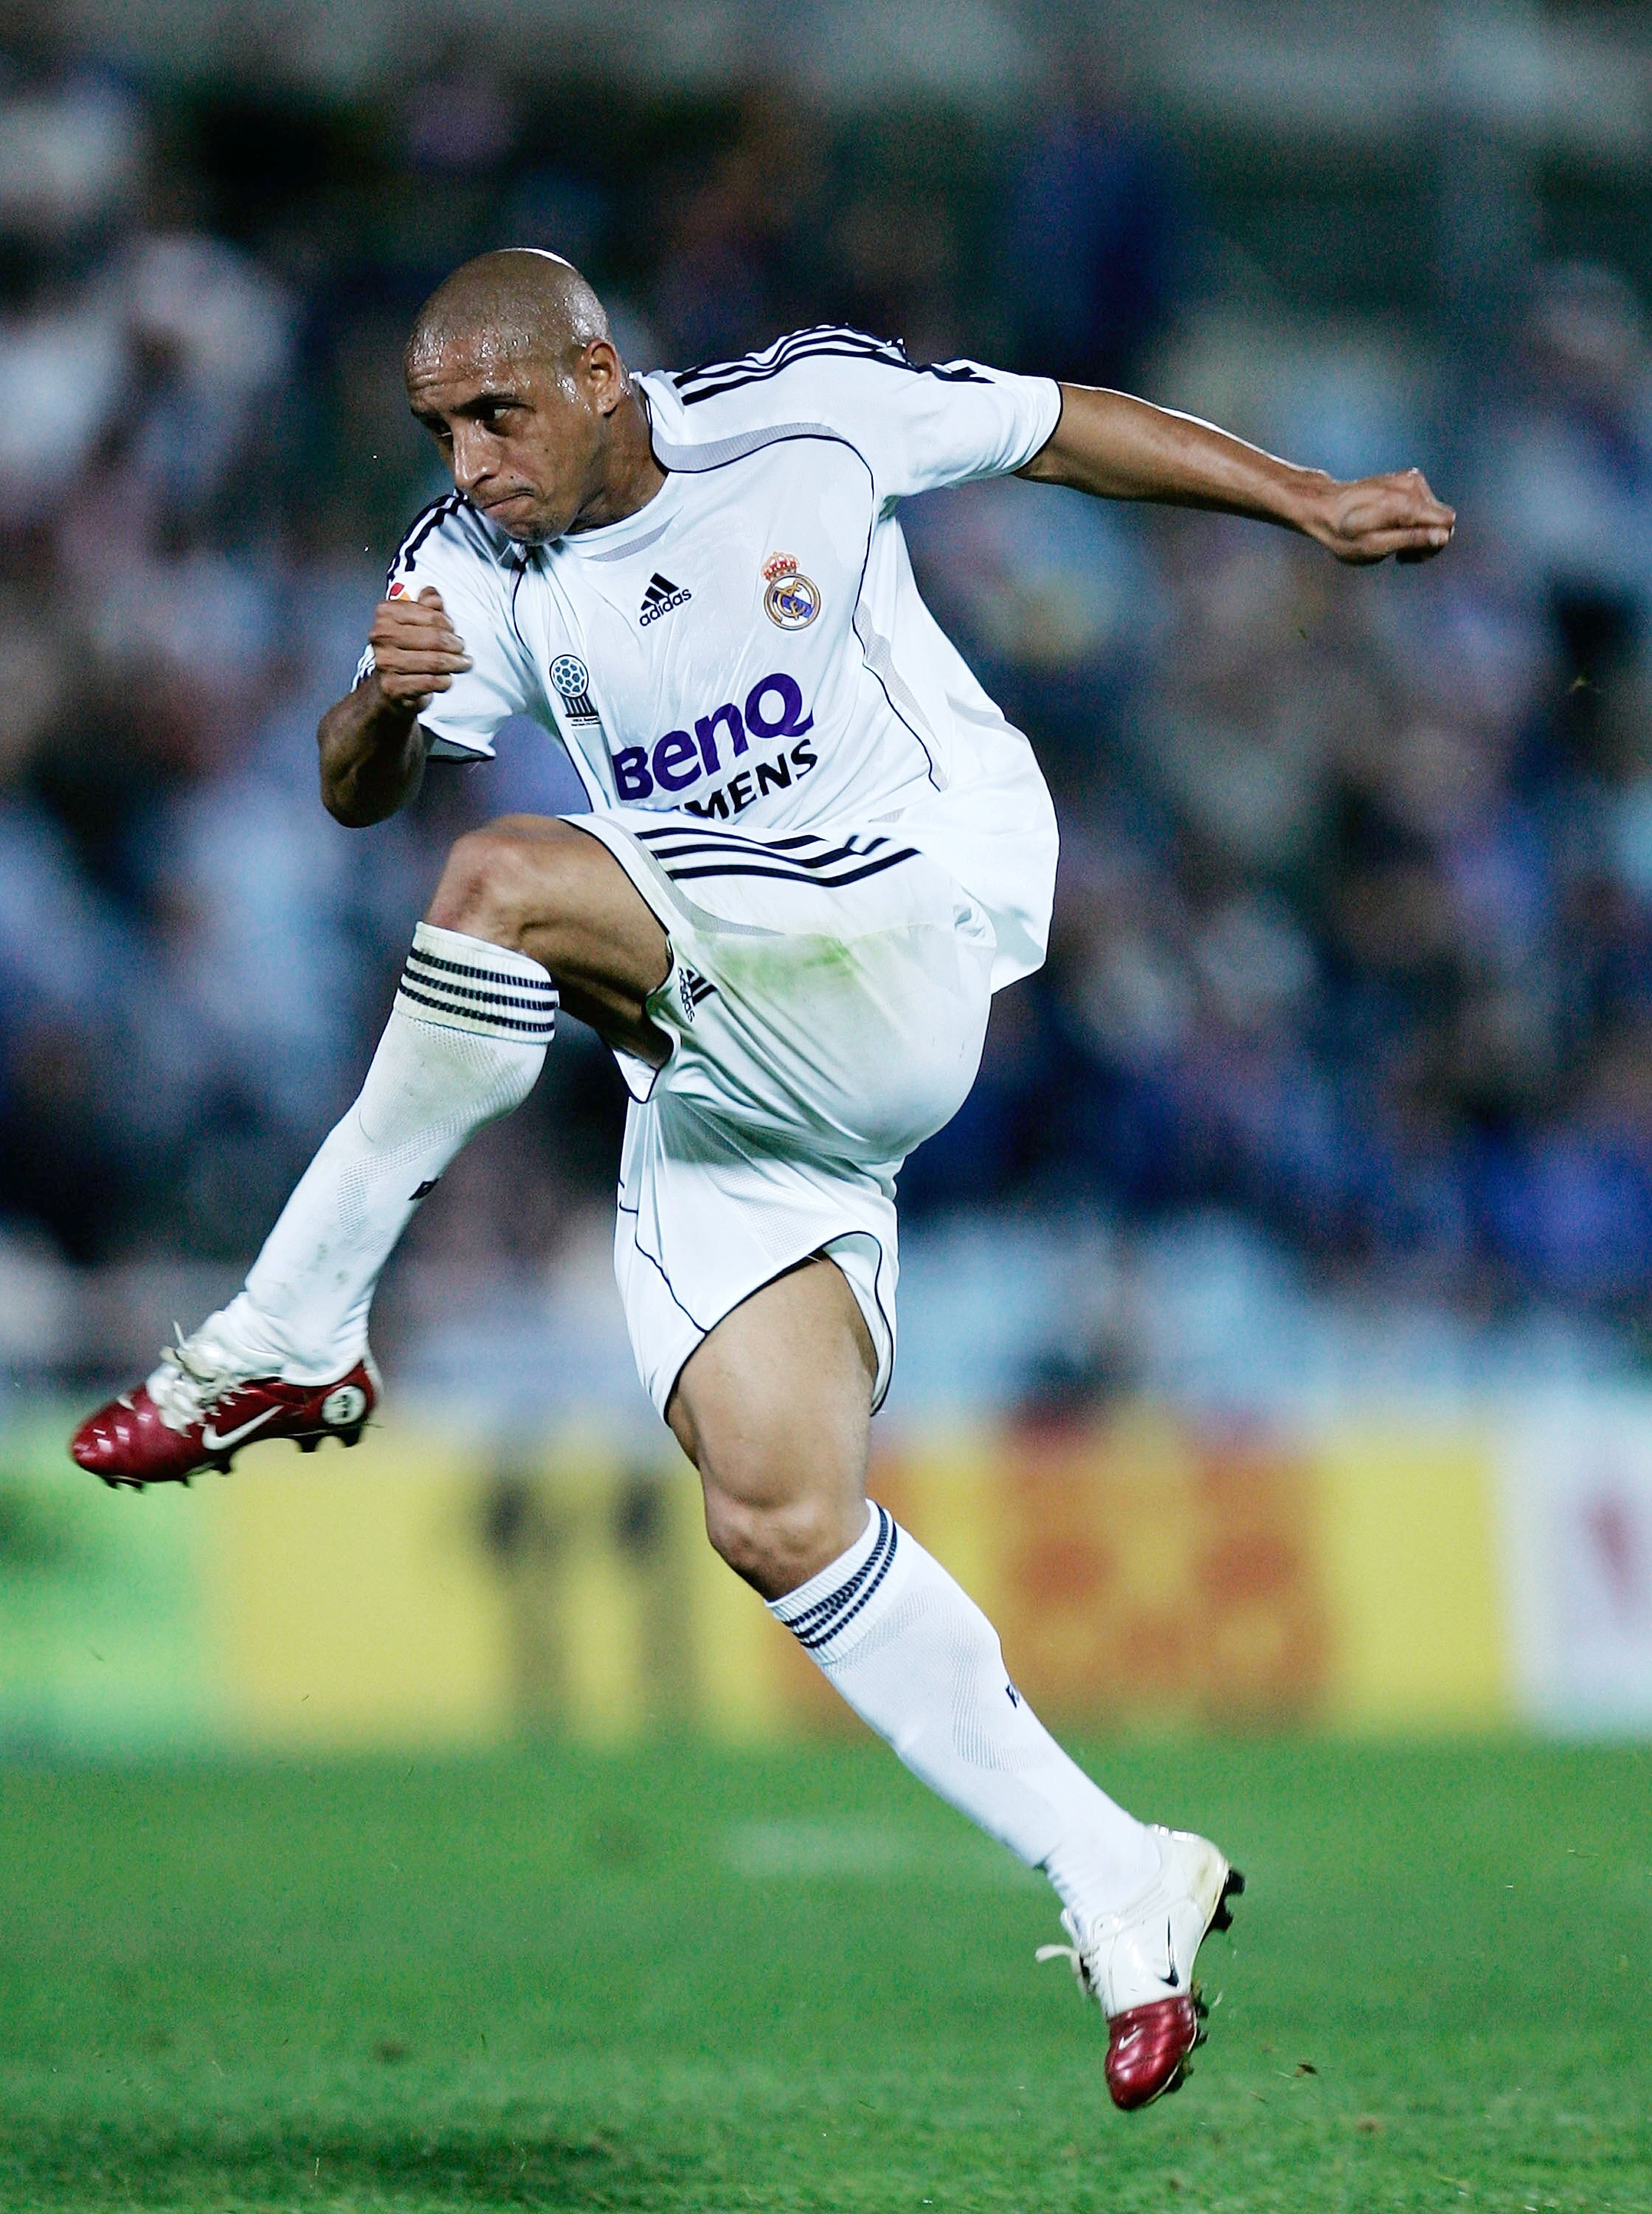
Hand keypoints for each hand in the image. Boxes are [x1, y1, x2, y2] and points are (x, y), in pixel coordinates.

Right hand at [366, 585, 471, 709]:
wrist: (389, 688)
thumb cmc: (405, 651)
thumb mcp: (415, 623)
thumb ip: (426, 607)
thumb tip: (433, 595)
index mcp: (386, 614)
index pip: (431, 615)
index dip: (448, 624)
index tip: (453, 630)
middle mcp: (381, 636)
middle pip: (435, 638)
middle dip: (455, 645)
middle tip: (461, 649)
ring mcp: (385, 662)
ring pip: (435, 661)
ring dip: (454, 664)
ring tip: (462, 664)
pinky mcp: (393, 686)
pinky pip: (430, 681)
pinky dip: (444, 681)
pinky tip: (447, 679)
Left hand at [1306, 468, 1455, 565]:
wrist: (1324, 507)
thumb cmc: (1344, 533)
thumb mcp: (1375, 546)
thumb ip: (1411, 540)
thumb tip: (1443, 537)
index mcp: (1407, 504)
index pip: (1447, 524)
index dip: (1434, 544)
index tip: (1409, 555)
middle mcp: (1414, 486)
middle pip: (1443, 518)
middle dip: (1427, 539)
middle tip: (1399, 553)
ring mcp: (1411, 478)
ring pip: (1433, 511)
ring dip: (1418, 529)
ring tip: (1390, 539)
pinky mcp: (1406, 477)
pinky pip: (1423, 502)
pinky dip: (1412, 517)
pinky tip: (1391, 525)